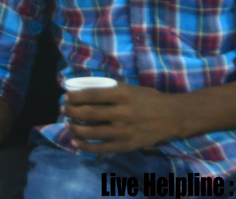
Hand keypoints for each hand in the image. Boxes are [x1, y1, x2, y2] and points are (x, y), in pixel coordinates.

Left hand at [63, 84, 182, 153]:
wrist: (172, 116)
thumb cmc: (149, 98)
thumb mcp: (130, 87)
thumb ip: (110, 89)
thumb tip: (85, 89)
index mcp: (122, 94)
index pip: (92, 95)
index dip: (76, 96)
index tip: (66, 96)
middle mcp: (122, 112)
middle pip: (89, 113)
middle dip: (71, 111)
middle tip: (63, 109)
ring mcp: (124, 130)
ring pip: (92, 132)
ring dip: (75, 128)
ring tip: (68, 124)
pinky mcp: (126, 145)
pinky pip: (101, 148)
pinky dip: (86, 146)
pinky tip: (76, 142)